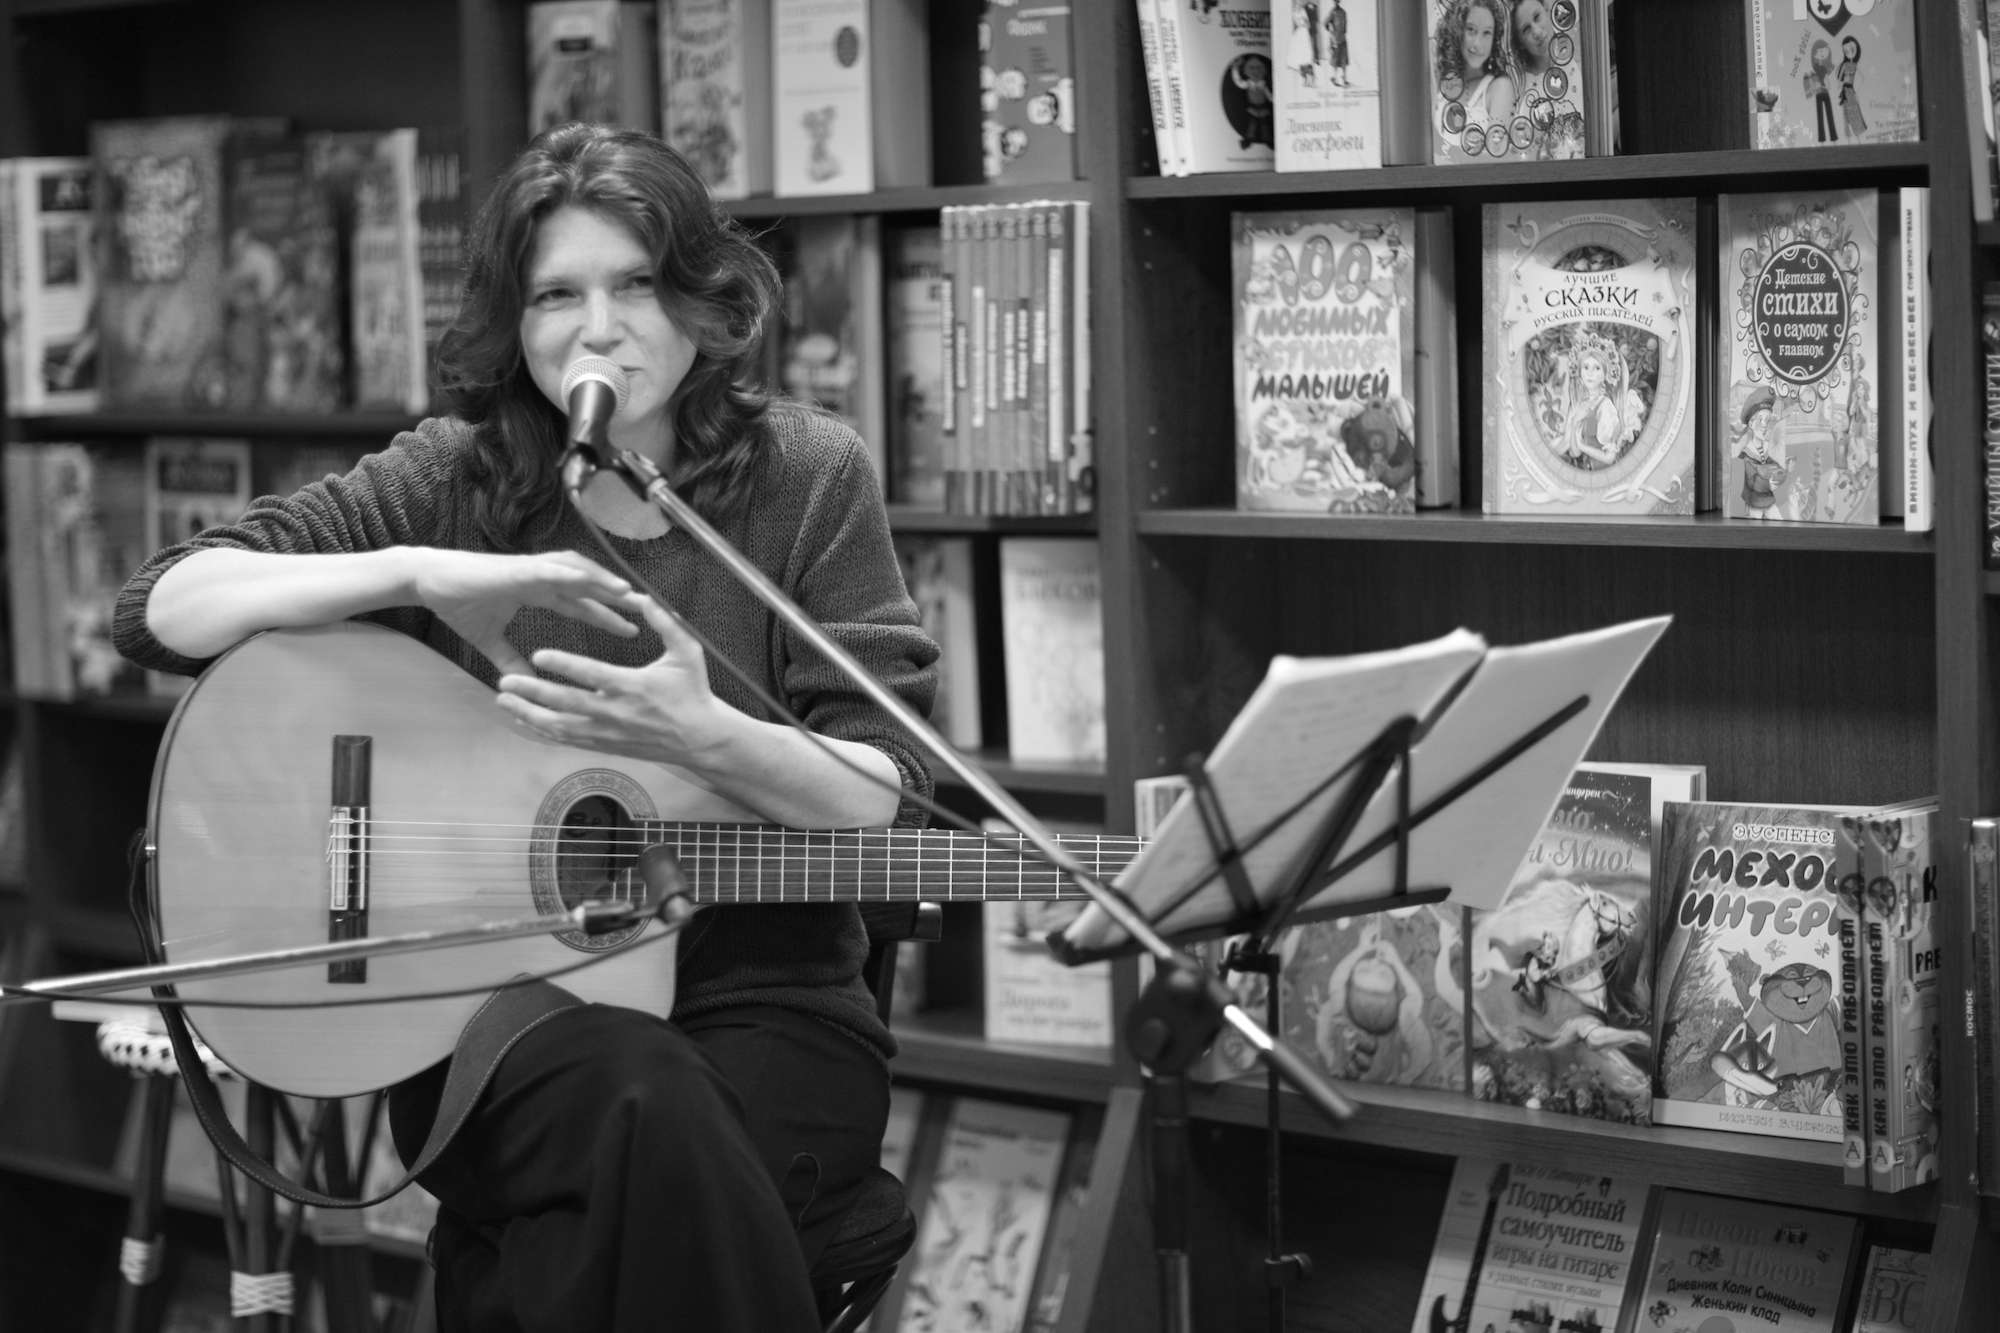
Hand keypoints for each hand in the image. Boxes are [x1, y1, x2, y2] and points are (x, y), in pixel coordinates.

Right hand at [410, 549, 636, 676]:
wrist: (429, 582)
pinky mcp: (519, 568)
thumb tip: (523, 684)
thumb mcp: (490, 640)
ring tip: (630, 594)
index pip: (581, 604)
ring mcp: (531, 570)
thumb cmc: (458, 603)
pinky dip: (578, 575)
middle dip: (617, 597)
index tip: (632, 628)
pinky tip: (597, 582)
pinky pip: (555, 570)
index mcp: (537, 591)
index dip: (606, 615)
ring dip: (604, 582)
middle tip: (650, 610)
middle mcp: (540, 578)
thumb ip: (509, 659)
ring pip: (579, 573)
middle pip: (589, 587)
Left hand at [493, 594, 733, 765]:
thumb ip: (666, 624)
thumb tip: (645, 598)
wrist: (700, 739)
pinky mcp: (605, 745)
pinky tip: (525, 722)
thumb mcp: (687, 653)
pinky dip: (544, 732)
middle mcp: (615, 713)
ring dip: (529, 715)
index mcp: (632, 686)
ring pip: (560, 727)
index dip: (565, 665)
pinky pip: (568, 740)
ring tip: (504, 702)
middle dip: (533, 694)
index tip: (539, 655)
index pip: (592, 675)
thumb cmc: (693, 693)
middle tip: (505, 683)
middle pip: (566, 704)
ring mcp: (607, 733)